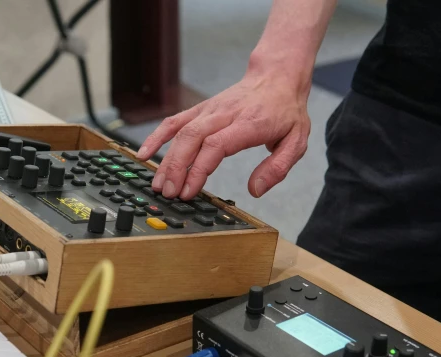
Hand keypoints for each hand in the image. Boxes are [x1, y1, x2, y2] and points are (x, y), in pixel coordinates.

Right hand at [136, 73, 310, 199]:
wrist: (276, 77)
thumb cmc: (286, 111)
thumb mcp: (297, 141)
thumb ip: (277, 168)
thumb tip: (255, 190)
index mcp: (248, 123)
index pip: (216, 145)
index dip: (199, 169)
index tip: (189, 191)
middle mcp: (224, 114)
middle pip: (192, 139)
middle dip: (177, 168)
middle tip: (169, 194)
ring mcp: (208, 110)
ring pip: (179, 132)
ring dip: (166, 159)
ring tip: (158, 184)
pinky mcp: (199, 110)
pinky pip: (173, 121)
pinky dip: (156, 137)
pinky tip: (143, 154)